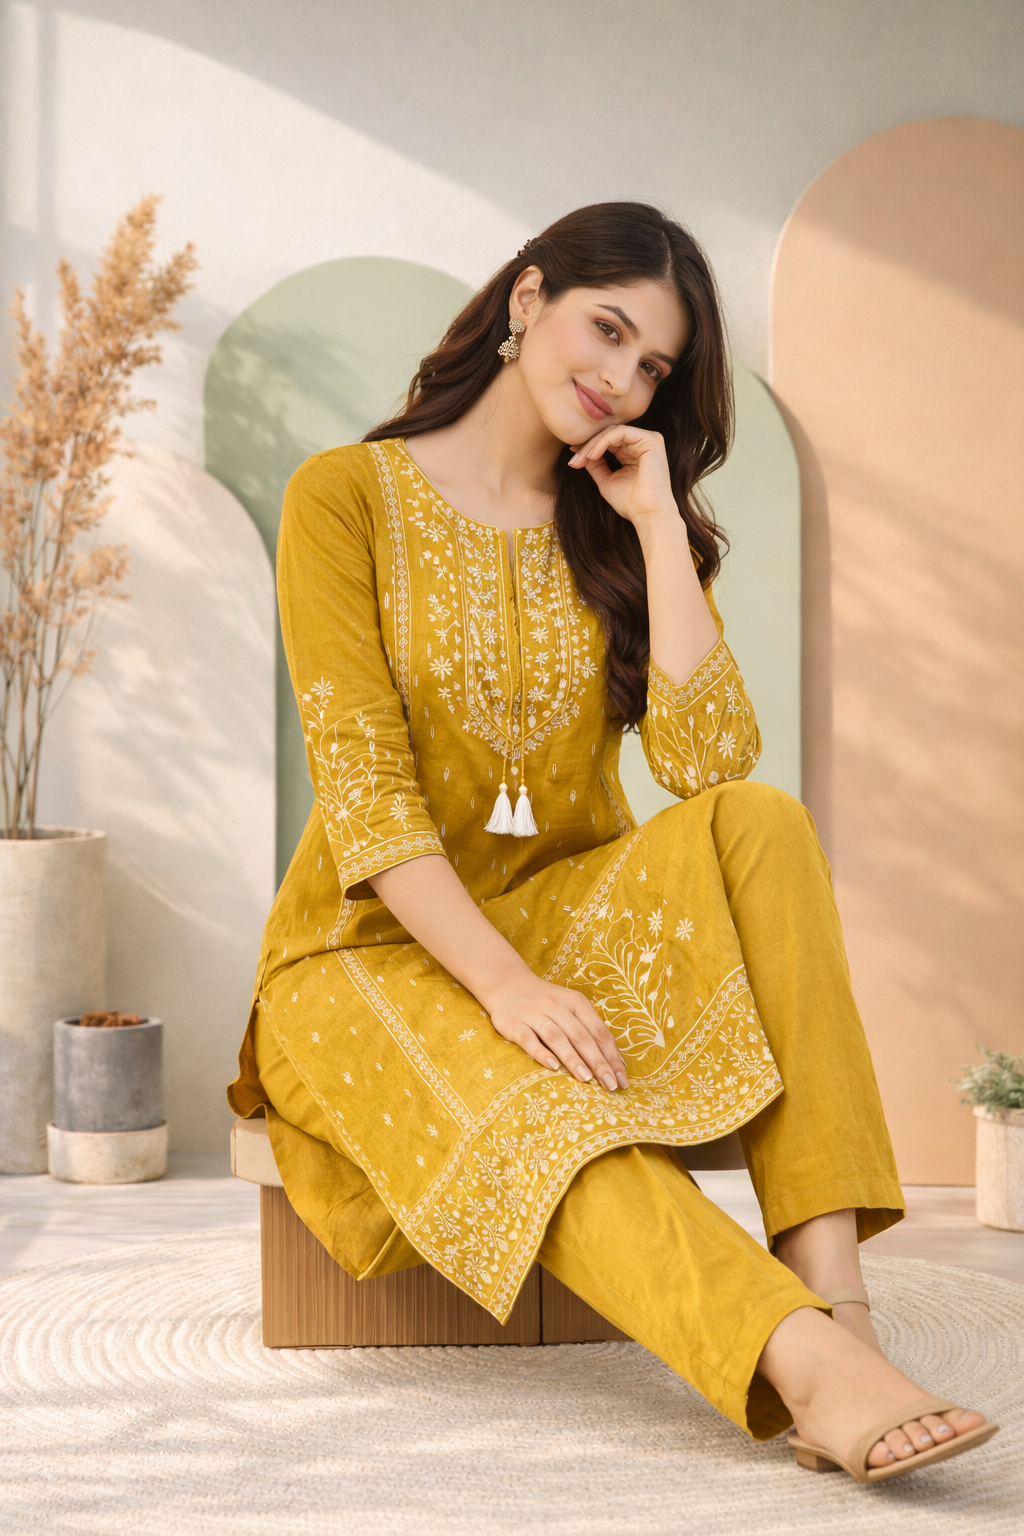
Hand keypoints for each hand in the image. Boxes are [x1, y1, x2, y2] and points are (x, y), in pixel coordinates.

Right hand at [483, 972, 627, 1091]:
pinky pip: (528, 1039)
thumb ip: (589, 1029)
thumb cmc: (546, 1001)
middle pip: (581, 1036)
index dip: (612, 1055)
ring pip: (557, 1037)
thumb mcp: (570, 1007)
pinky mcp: (514, 1023)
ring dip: (573, 1059)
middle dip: (598, 1062)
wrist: (507, 983)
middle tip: (610, 1085)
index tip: (622, 1079)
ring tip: (587, 1079)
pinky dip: (541, 1053)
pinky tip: (552, 1067)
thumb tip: (614, 1062)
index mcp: (575, 1002)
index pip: (598, 1031)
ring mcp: (534, 1014)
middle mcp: (556, 1006)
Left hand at [568, 424, 675, 527]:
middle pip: (609, 434)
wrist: (647, 515)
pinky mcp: (651, 440)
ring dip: (594, 443)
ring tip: (583, 458)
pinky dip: (604, 441)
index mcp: (633, 452)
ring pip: (613, 431)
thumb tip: (578, 451)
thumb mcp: (606, 480)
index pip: (608, 441)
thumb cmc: (631, 503)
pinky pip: (621, 432)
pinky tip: (593, 455)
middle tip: (574, 460)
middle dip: (588, 445)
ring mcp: (648, 440)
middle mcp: (642, 443)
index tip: (573, 458)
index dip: (589, 447)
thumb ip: (595, 465)